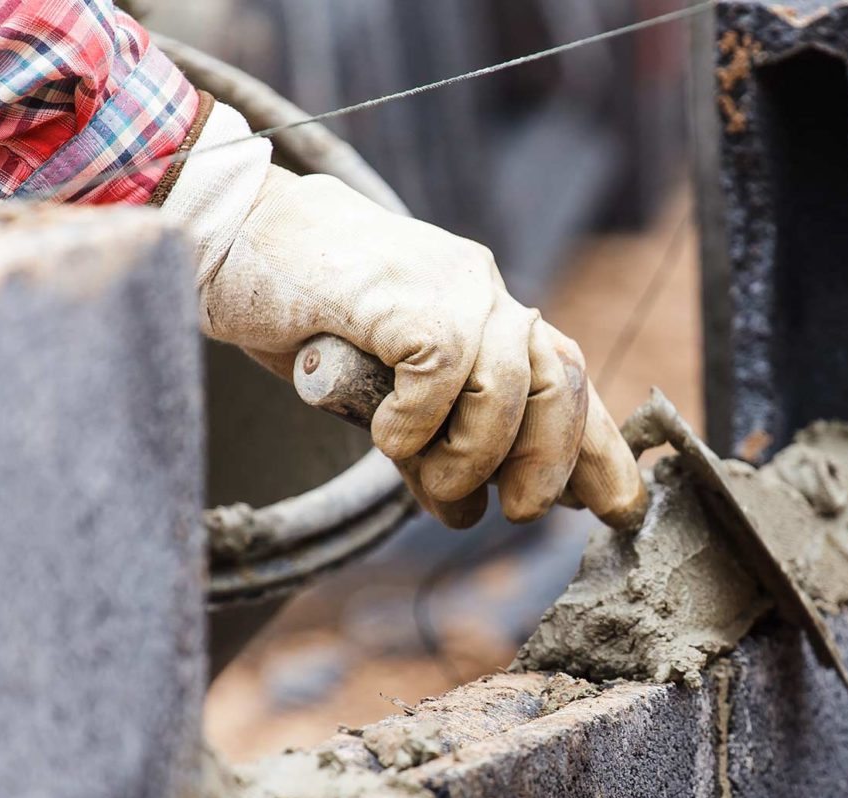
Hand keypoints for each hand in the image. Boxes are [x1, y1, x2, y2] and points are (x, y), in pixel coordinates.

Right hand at [156, 103, 644, 529]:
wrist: (231, 235)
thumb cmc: (303, 311)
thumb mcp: (383, 394)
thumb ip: (433, 442)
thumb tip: (467, 511)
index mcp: (487, 313)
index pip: (567, 380)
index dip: (597, 448)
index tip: (616, 508)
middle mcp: (482, 291)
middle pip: (558, 380)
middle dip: (549, 461)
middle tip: (518, 511)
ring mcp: (446, 284)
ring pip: (506, 385)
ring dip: (475, 454)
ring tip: (436, 482)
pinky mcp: (399, 290)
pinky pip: (440, 371)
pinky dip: (419, 422)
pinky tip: (385, 433)